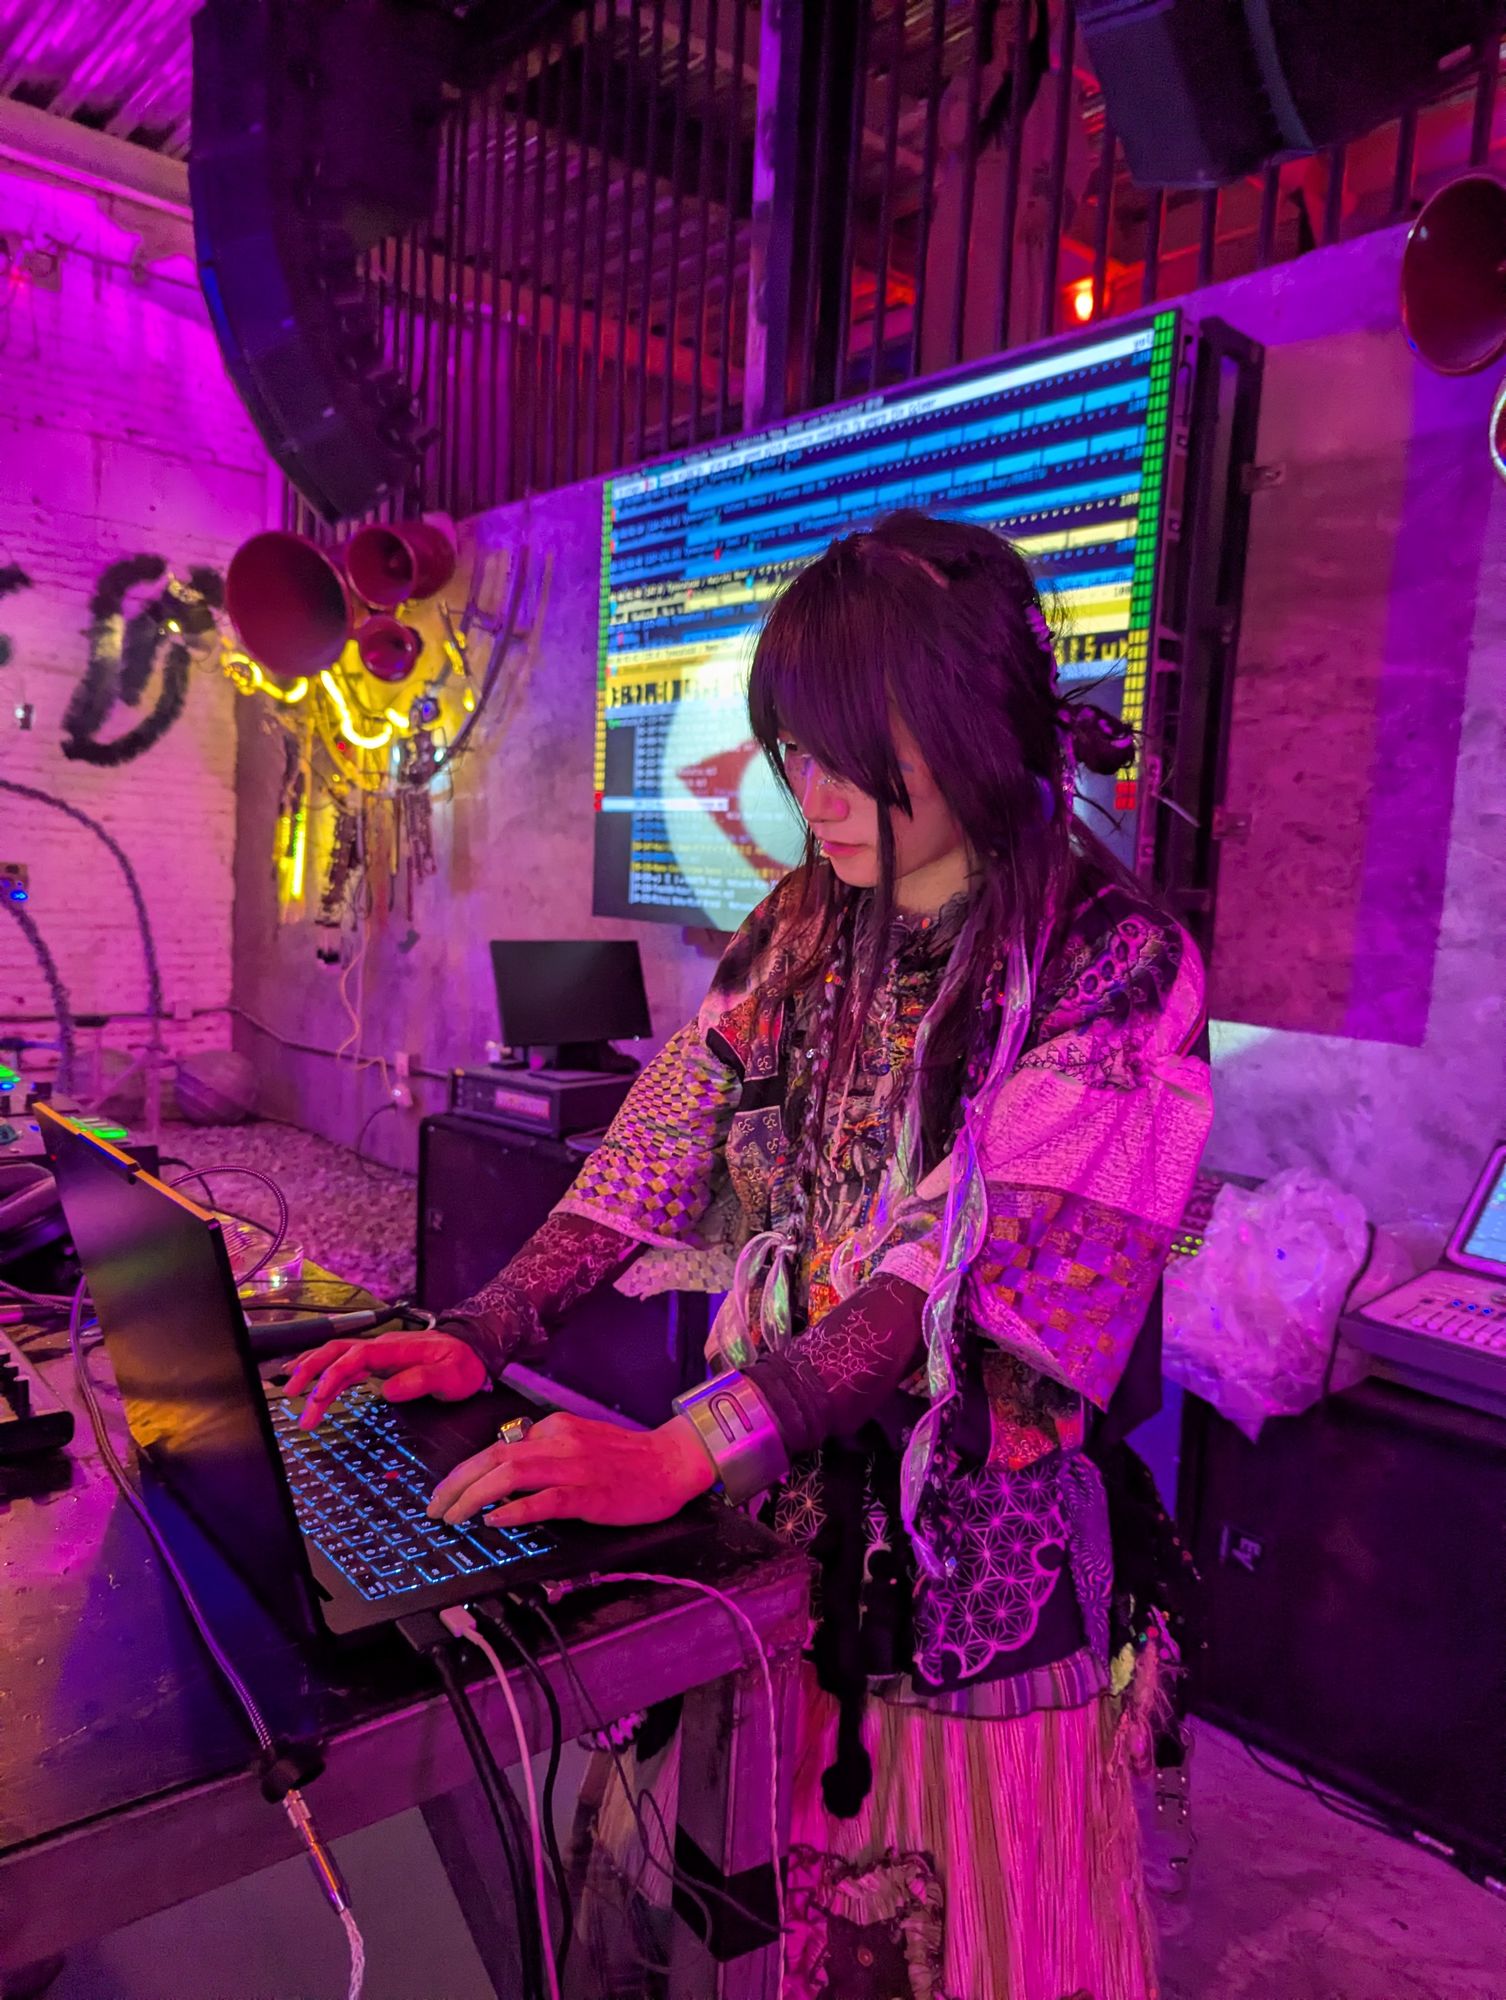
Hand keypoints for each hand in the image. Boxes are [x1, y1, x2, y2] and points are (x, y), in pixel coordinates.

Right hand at [283, 1332, 488, 1429]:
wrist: (475, 1350)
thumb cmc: (464, 1364)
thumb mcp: (451, 1376)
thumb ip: (421, 1381)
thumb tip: (387, 1391)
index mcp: (395, 1349)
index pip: (356, 1356)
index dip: (334, 1375)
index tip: (318, 1396)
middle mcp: (381, 1347)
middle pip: (336, 1351)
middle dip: (311, 1371)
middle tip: (292, 1395)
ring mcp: (378, 1353)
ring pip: (336, 1356)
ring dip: (313, 1373)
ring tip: (292, 1393)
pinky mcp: (378, 1362)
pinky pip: (344, 1364)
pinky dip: (324, 1372)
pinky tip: (311, 1382)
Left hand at [427, 1411, 716, 1529]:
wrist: (672, 1461)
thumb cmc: (627, 1458)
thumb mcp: (580, 1441)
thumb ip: (546, 1450)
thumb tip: (506, 1470)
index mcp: (555, 1428)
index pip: (497, 1447)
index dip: (464, 1471)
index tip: (444, 1492)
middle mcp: (560, 1442)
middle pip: (494, 1458)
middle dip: (456, 1484)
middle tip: (435, 1509)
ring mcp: (575, 1468)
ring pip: (512, 1473)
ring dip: (475, 1496)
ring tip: (454, 1516)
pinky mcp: (591, 1494)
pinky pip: (546, 1499)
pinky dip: (516, 1509)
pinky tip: (496, 1520)